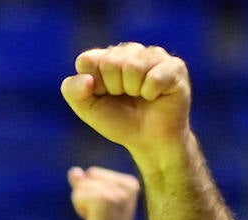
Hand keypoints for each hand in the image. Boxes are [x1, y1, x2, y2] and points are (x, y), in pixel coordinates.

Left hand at [61, 43, 190, 165]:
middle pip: (109, 62)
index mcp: (106, 57)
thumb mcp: (87, 109)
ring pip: (132, 67)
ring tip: (140, 96)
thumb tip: (87, 79)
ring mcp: (154, 55)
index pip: (87, 60)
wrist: (148, 140)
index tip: (103, 96)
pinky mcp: (174, 66)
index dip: (93, 84)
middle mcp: (130, 50)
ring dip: (133, 90)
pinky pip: (153, 77)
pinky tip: (155, 96)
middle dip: (113, 88)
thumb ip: (73, 91)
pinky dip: (150, 93)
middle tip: (125, 98)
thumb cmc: (119, 121)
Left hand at [68, 165, 139, 219]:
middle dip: (86, 195)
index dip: (92, 191)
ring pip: (81, 186)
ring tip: (98, 219)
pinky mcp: (102, 200)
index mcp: (130, 182)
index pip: (94, 172)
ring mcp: (115, 192)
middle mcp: (126, 184)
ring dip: (82, 204)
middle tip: (100, 215)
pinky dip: (79, 208)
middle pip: (88, 176)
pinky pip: (77, 195)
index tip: (105, 209)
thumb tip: (73, 171)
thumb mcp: (98, 202)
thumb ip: (86, 184)